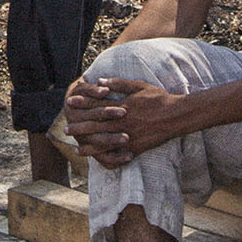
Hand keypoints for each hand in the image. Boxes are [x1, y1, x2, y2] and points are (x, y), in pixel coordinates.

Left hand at [64, 79, 180, 167]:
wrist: (175, 115)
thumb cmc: (158, 98)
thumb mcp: (139, 86)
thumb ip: (119, 84)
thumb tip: (100, 81)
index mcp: (122, 105)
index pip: (98, 104)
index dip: (83, 103)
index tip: (70, 102)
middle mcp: (122, 121)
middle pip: (97, 124)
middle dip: (80, 127)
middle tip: (66, 129)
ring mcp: (128, 135)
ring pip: (105, 141)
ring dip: (90, 145)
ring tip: (77, 148)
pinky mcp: (135, 147)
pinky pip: (118, 153)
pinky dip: (107, 157)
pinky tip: (99, 160)